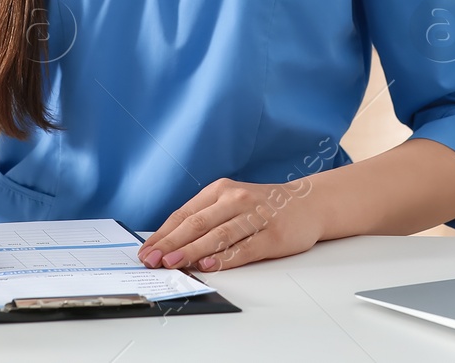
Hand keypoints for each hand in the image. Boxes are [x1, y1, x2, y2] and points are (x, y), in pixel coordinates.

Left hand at [137, 177, 323, 271]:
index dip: (163, 233)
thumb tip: (171, 244)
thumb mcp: (232, 201)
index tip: (146, 250)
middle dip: (171, 243)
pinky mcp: (272, 236)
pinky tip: (208, 265)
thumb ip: (206, 219)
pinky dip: (224, 258)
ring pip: (218, 235)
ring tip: (172, 262)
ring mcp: (255, 217)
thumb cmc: (263, 206)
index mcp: (221, 190)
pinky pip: (244, 248)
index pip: (185, 213)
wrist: (308, 203)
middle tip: (152, 259)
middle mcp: (236, 199)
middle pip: (197, 223)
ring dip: (192, 250)